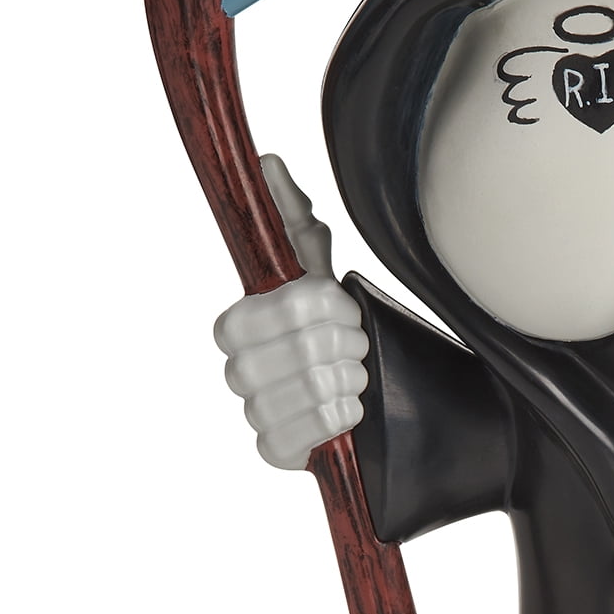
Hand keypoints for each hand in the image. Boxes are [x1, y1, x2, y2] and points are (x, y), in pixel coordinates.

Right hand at [213, 155, 368, 469]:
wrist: (377, 395)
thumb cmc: (337, 331)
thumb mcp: (320, 271)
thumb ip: (292, 222)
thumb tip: (268, 162)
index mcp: (238, 323)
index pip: (278, 309)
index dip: (321, 310)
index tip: (345, 311)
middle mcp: (237, 369)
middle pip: (301, 352)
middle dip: (345, 347)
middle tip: (354, 349)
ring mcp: (253, 412)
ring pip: (311, 391)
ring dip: (349, 382)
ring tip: (353, 380)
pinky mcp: (274, 451)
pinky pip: (305, 435)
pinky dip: (337, 420)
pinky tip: (345, 414)